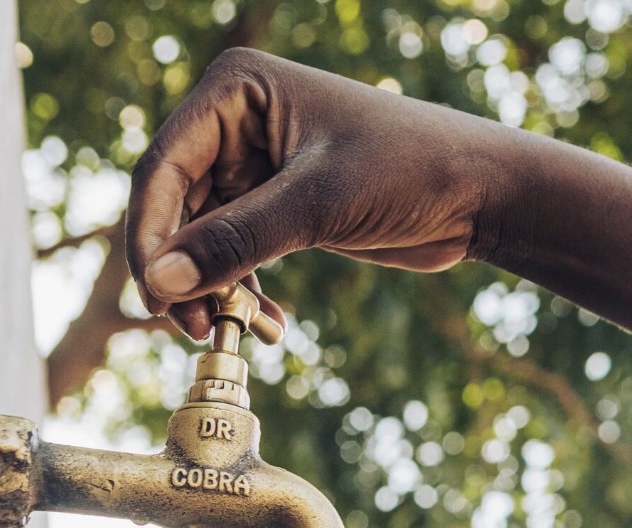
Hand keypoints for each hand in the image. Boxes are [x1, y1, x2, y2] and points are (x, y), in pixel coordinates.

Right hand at [126, 49, 498, 339]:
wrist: (481, 193)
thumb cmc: (409, 170)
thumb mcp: (317, 205)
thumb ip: (237, 242)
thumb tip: (159, 283)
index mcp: (236, 91)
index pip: (164, 167)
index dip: (150, 237)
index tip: (155, 298)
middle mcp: (239, 123)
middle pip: (179, 208)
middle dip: (185, 272)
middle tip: (198, 329)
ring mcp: (261, 167)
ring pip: (208, 238)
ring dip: (217, 290)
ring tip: (238, 332)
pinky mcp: (286, 207)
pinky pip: (244, 254)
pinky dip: (247, 292)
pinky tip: (269, 326)